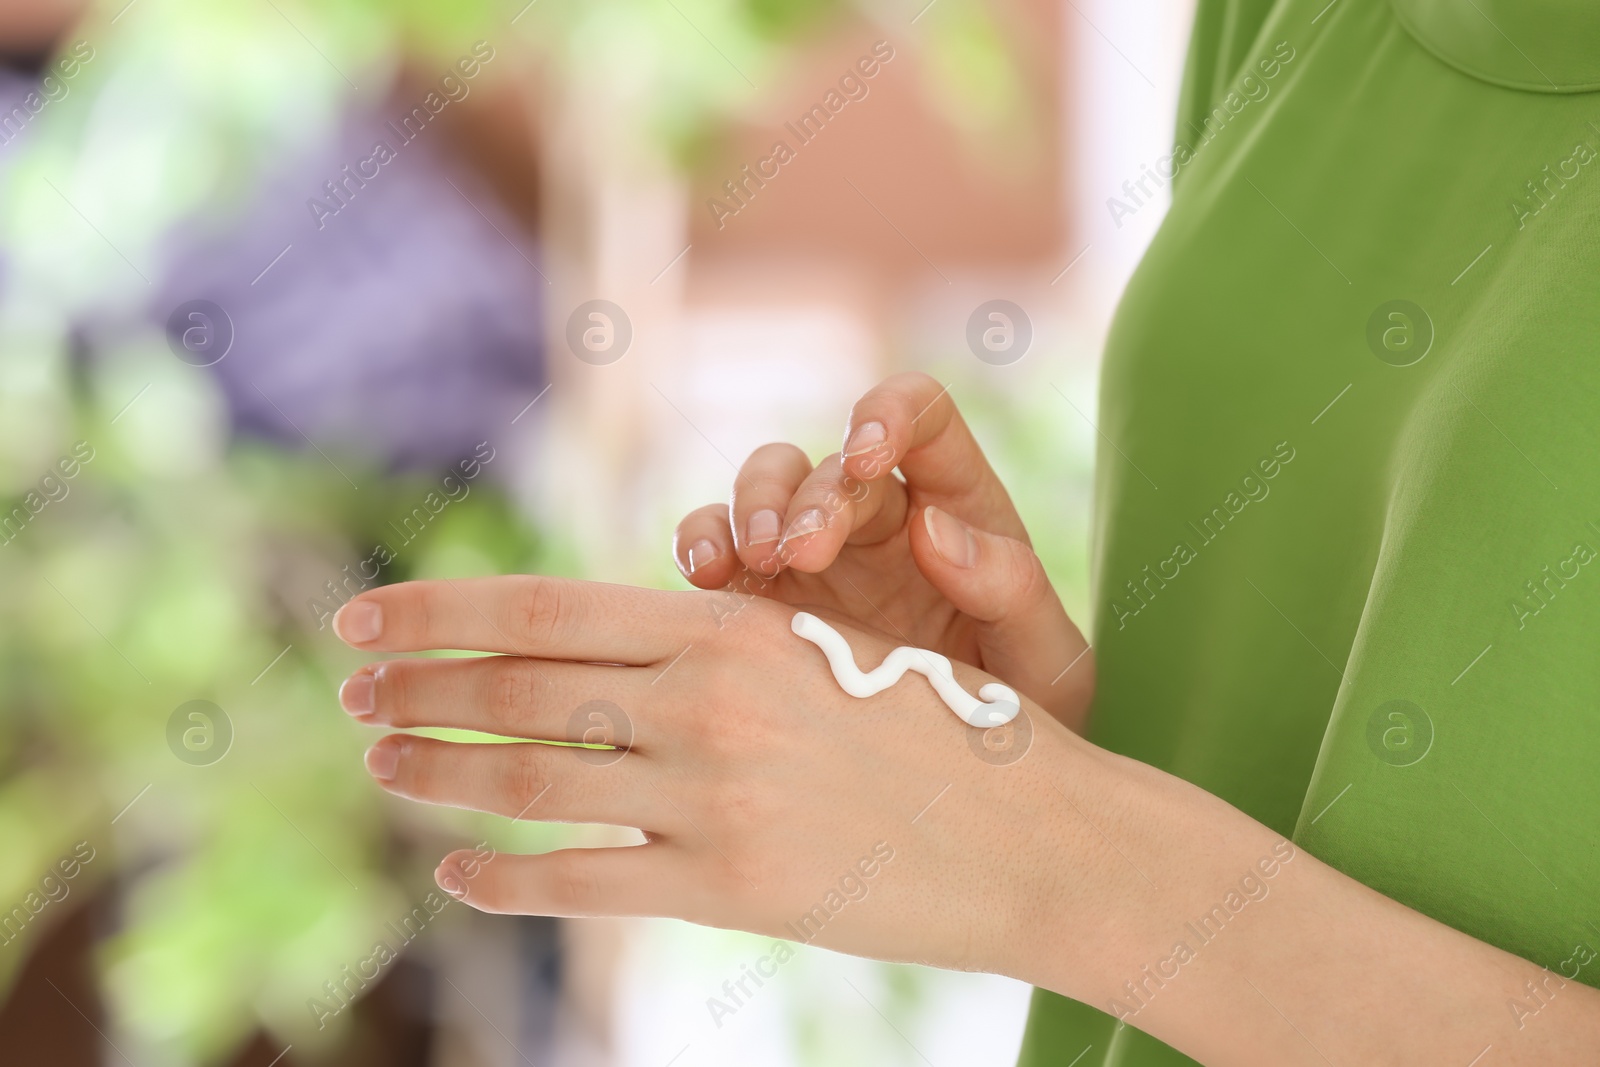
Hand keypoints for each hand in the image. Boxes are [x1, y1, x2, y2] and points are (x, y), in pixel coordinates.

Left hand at [331, 576, 1096, 979]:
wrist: (1040, 832)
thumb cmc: (936, 726)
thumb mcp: (824, 652)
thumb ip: (713, 646)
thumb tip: (593, 647)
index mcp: (730, 625)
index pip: (546, 607)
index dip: (439, 612)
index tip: (361, 618)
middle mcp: (708, 700)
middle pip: (519, 688)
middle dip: (417, 689)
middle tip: (349, 698)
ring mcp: (715, 797)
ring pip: (533, 782)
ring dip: (441, 773)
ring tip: (384, 768)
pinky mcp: (732, 888)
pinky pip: (587, 882)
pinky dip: (507, 877)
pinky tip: (458, 872)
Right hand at [672, 373, 1093, 730]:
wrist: (970, 795)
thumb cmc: (1024, 711)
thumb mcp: (1048, 662)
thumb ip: (1010, 591)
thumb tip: (933, 530)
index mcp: (957, 505)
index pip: (923, 417)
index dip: (889, 413)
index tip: (867, 456)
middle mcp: (879, 517)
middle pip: (829, 463)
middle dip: (812, 496)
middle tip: (805, 553)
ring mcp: (815, 554)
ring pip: (765, 489)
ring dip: (752, 509)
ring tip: (756, 561)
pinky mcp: (763, 600)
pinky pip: (719, 548)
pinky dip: (702, 545)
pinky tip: (703, 577)